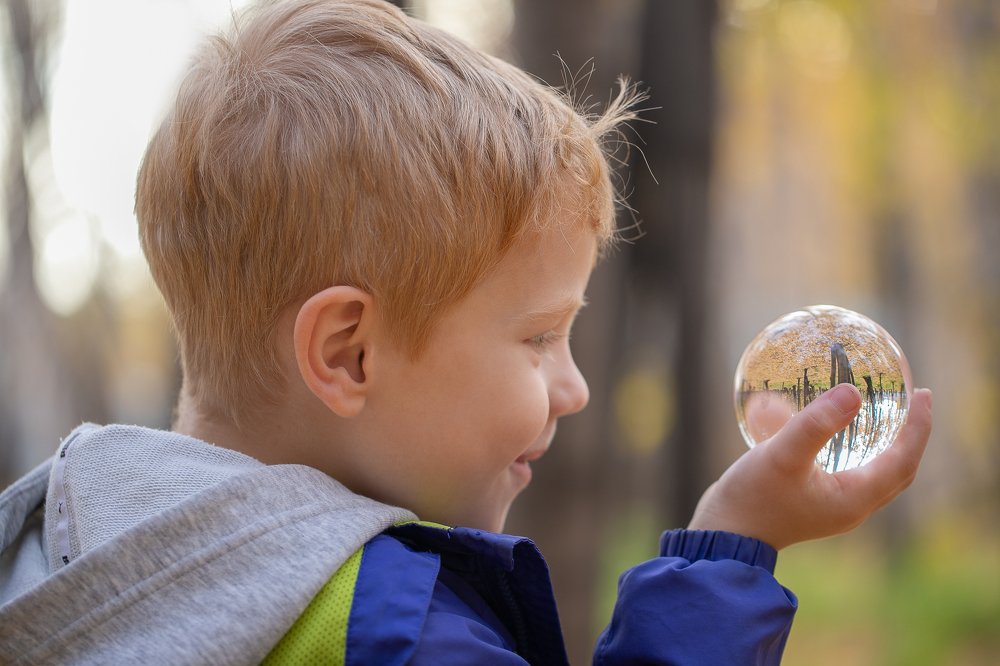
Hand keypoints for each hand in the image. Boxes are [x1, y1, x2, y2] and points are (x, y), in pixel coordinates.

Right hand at [688, 384, 932, 549]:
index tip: (924, 394)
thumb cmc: (752, 497)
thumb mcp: (783, 455)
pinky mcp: (814, 501)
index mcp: (854, 498)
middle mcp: (851, 506)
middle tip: (915, 400)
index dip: (918, 427)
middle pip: (898, 470)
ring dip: (888, 442)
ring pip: (876, 472)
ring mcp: (832, 505)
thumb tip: (854, 392)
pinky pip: (850, 471)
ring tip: (887, 412)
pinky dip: (858, 448)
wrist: (723, 533)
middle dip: (911, 435)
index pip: (904, 460)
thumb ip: (817, 424)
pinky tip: (838, 429)